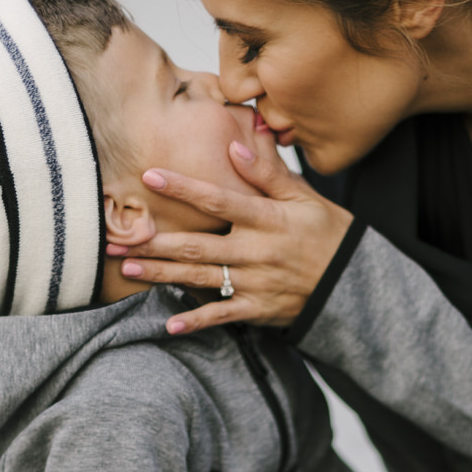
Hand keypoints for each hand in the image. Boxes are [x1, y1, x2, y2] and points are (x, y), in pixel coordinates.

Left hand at [112, 132, 352, 334]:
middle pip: (197, 246)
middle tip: (117, 238)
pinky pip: (223, 316)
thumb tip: (236, 147)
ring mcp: (256, 283)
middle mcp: (256, 252)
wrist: (354, 284)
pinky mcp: (258, 309)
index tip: (150, 175)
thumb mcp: (305, 198)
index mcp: (266, 219)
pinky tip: (169, 325)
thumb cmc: (328, 234)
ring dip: (162, 275)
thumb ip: (269, 174)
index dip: (183, 188)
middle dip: (155, 243)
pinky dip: (196, 322)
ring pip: (201, 278)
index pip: (219, 199)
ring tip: (128, 268)